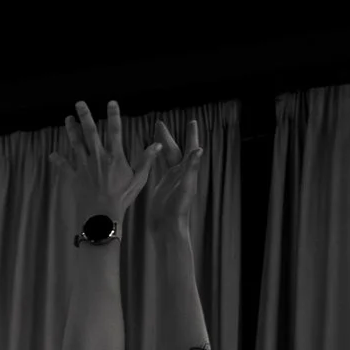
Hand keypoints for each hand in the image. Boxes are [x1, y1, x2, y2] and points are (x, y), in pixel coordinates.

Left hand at [47, 100, 161, 233]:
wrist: (102, 214)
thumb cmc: (122, 198)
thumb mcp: (139, 179)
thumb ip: (147, 160)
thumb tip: (158, 144)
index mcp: (115, 157)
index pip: (115, 131)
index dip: (113, 115)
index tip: (111, 102)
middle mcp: (98, 158)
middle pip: (90, 132)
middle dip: (85, 116)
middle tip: (79, 103)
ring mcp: (84, 166)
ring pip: (76, 144)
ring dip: (71, 130)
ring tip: (68, 119)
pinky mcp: (75, 177)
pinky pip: (64, 167)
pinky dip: (58, 161)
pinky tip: (53, 154)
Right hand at [142, 118, 203, 232]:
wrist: (168, 227)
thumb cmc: (177, 210)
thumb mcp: (185, 188)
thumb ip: (191, 169)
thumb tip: (199, 150)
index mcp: (186, 172)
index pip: (190, 149)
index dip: (191, 135)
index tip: (191, 122)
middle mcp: (180, 174)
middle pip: (175, 150)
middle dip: (168, 137)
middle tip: (159, 124)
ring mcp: (171, 180)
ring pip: (166, 158)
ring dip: (161, 146)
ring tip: (155, 136)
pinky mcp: (162, 187)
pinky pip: (159, 169)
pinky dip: (155, 160)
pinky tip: (151, 157)